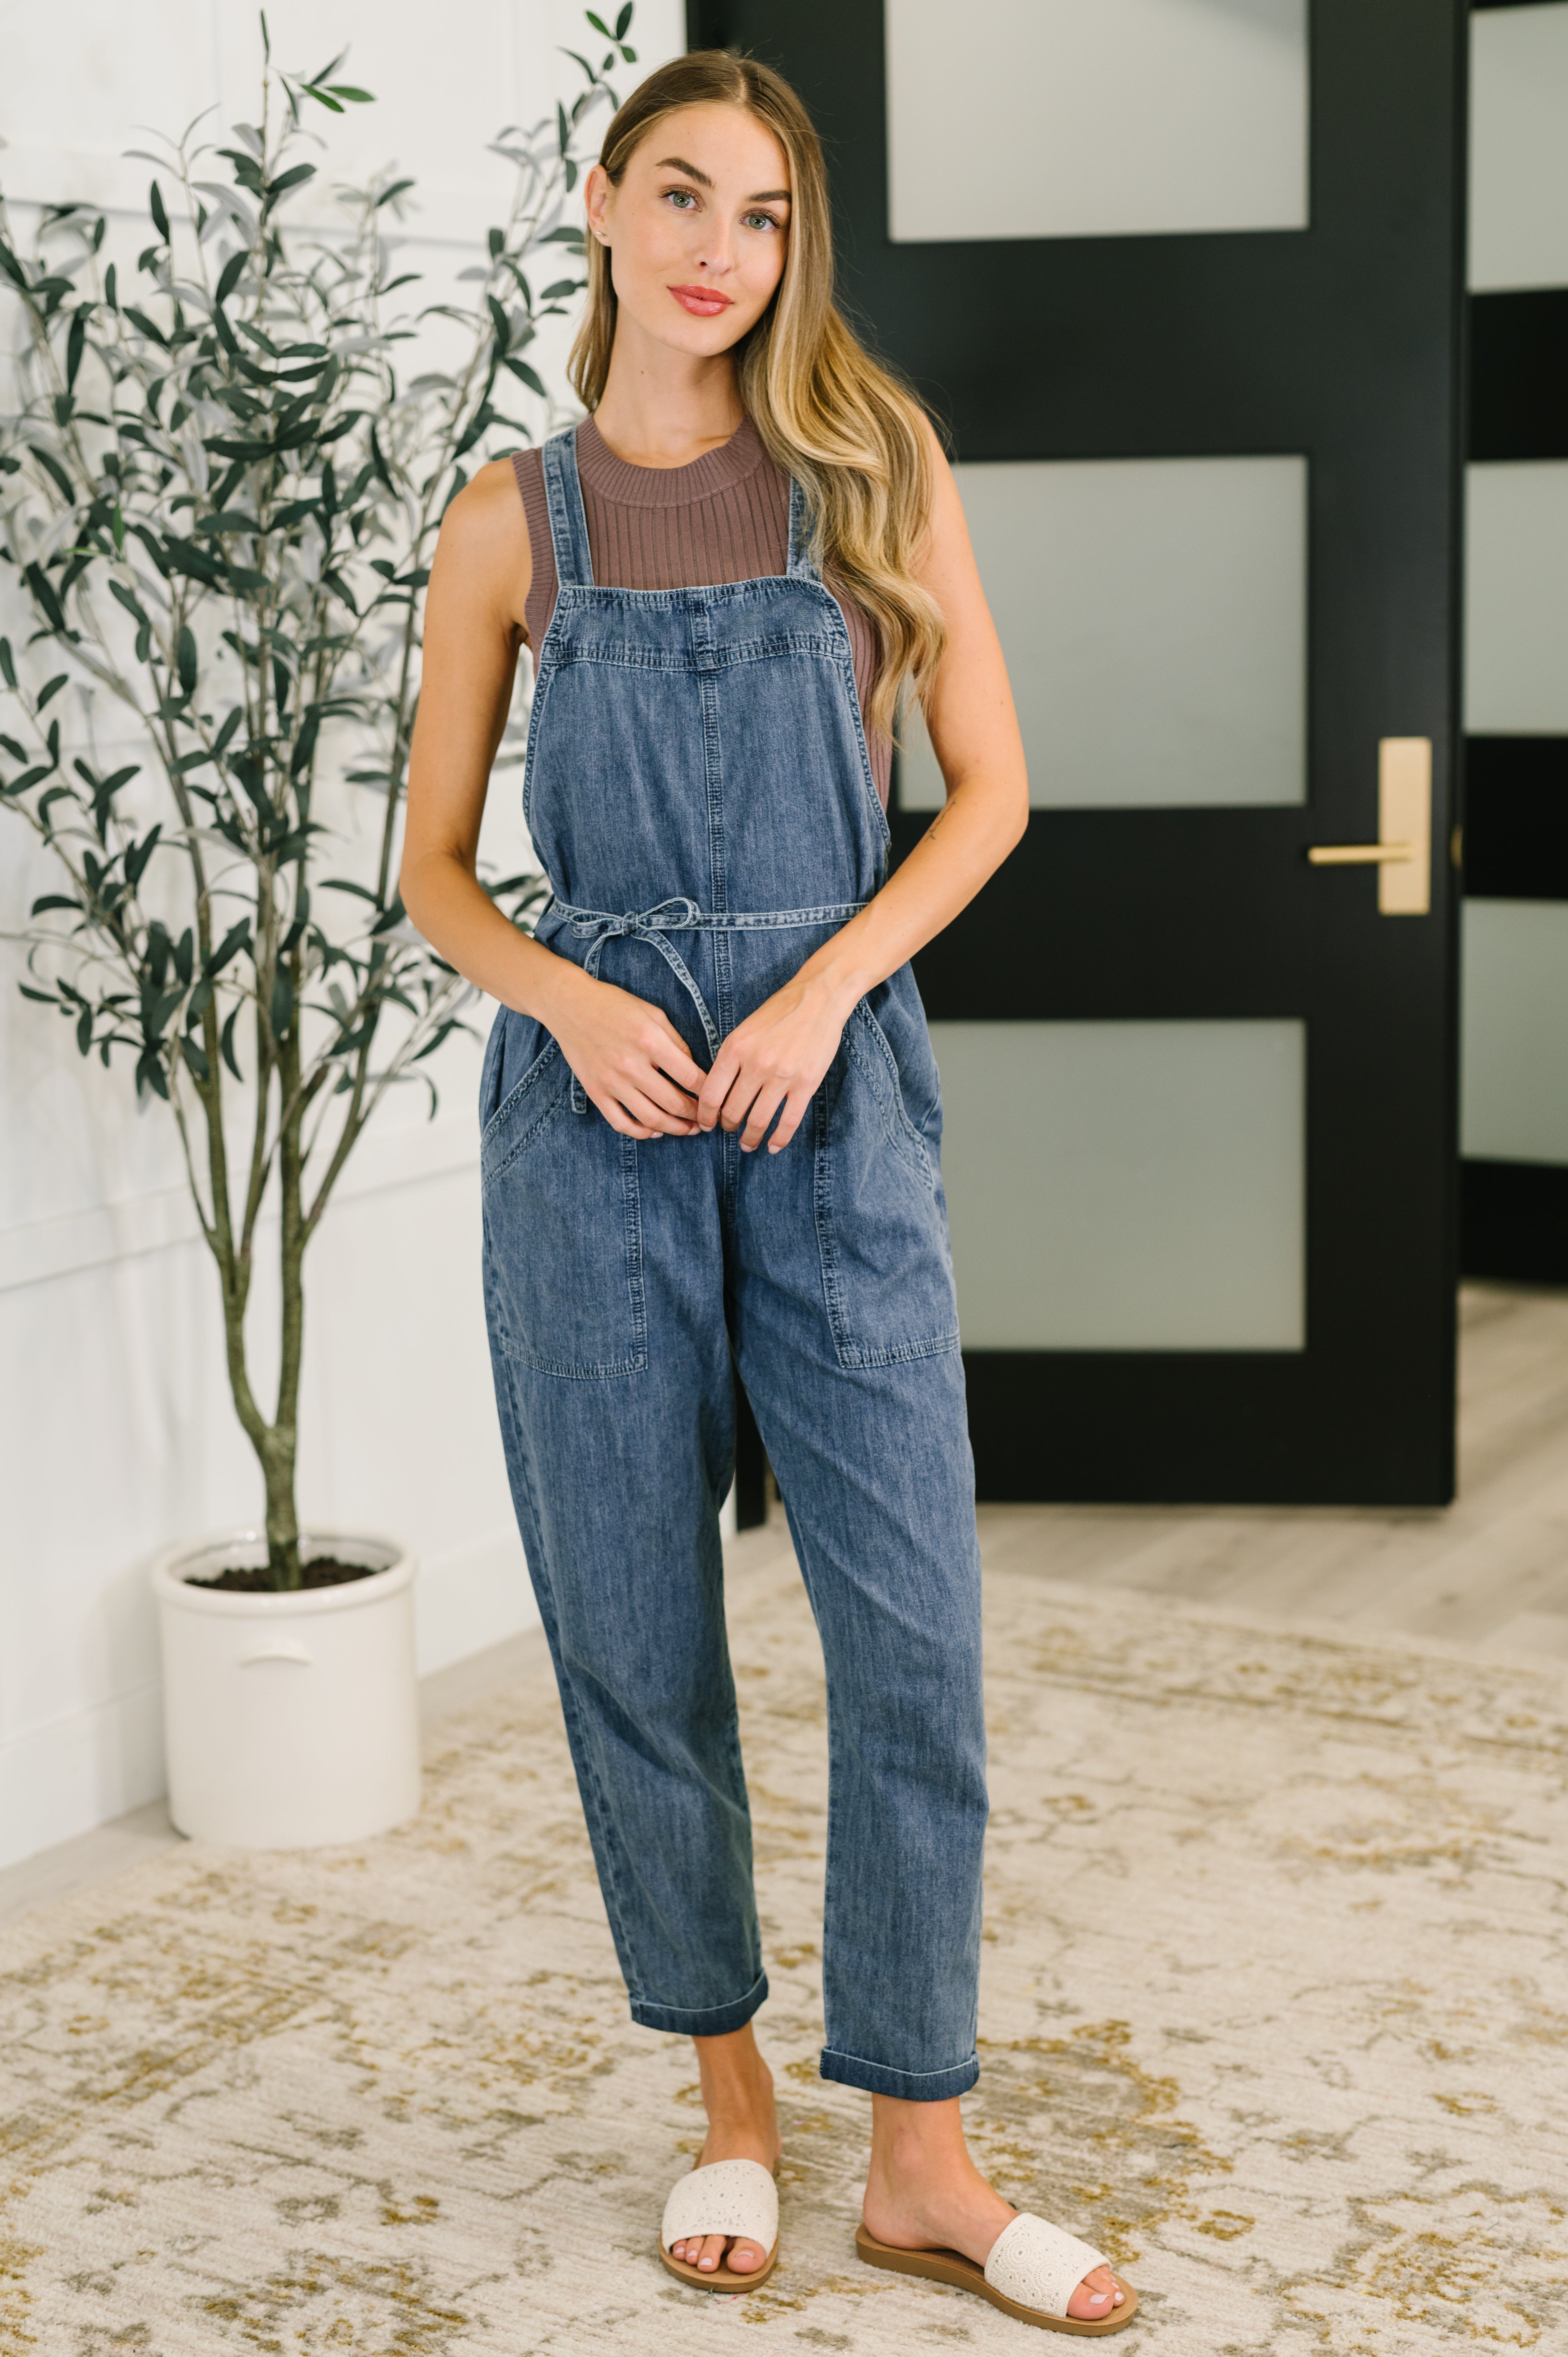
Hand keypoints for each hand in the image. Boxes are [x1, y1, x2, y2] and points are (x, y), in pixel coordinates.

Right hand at [544, 964, 707, 1139]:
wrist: (570, 1004)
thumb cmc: (614, 1005)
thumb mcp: (654, 1014)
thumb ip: (677, 1042)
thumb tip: (695, 1071)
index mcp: (650, 1041)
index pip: (690, 1078)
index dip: (709, 1093)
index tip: (716, 1099)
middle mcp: (631, 1065)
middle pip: (674, 1103)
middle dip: (696, 1116)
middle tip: (707, 1120)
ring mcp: (611, 1081)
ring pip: (651, 1119)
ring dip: (675, 1129)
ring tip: (688, 1129)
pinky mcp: (595, 1091)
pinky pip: (621, 1123)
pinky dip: (641, 1132)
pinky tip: (655, 1130)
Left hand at [697, 972, 850, 1151]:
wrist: (819, 998)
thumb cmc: (780, 1011)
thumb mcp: (744, 1029)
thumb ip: (731, 1058)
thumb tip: (718, 1091)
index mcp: (735, 1048)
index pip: (711, 1093)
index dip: (705, 1115)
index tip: (706, 1124)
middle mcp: (755, 1064)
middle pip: (733, 1111)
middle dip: (728, 1127)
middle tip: (729, 1131)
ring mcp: (782, 1076)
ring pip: (758, 1121)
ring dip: (750, 1138)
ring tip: (747, 1144)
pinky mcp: (806, 1083)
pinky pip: (788, 1121)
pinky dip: (779, 1139)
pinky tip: (773, 1146)